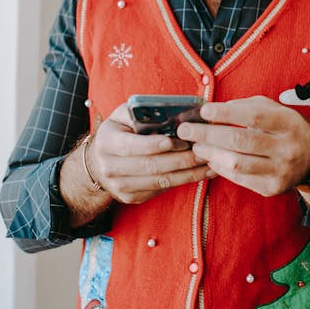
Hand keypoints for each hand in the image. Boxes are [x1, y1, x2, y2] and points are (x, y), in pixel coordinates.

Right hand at [87, 103, 212, 204]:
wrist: (100, 161)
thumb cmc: (119, 131)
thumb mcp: (122, 115)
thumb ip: (140, 111)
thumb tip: (169, 111)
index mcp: (106, 142)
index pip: (131, 146)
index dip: (154, 144)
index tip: (177, 140)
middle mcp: (109, 167)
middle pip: (150, 166)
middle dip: (180, 159)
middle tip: (204, 150)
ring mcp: (119, 186)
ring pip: (159, 182)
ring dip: (188, 173)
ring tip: (209, 162)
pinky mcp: (131, 197)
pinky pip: (161, 190)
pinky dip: (183, 181)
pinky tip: (200, 173)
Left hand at [176, 95, 309, 197]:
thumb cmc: (286, 129)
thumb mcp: (275, 110)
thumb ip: (246, 107)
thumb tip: (212, 111)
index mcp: (288, 123)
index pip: (253, 116)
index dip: (226, 113)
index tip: (204, 111)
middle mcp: (286, 147)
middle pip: (241, 141)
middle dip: (208, 135)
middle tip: (186, 131)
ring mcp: (280, 171)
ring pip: (237, 164)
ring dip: (211, 154)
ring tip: (196, 147)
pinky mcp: (272, 188)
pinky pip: (240, 179)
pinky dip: (221, 168)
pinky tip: (211, 159)